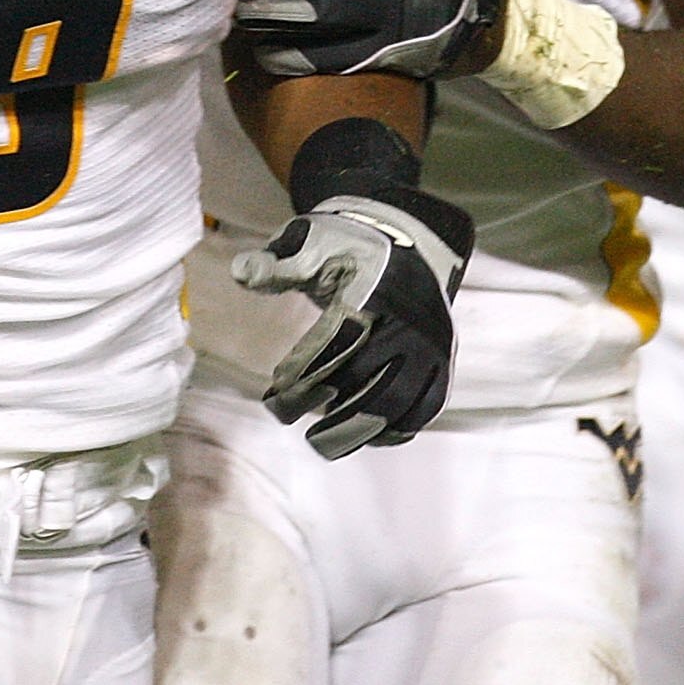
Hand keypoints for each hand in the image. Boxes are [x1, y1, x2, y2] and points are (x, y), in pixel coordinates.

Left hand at [236, 192, 470, 456]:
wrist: (413, 242)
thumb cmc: (351, 250)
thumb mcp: (313, 244)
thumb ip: (277, 264)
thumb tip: (239, 271)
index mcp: (376, 289)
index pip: (337, 341)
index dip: (304, 370)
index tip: (275, 386)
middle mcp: (409, 321)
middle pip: (365, 378)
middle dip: (320, 402)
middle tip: (283, 412)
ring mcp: (431, 346)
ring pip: (396, 402)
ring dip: (355, 429)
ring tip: (320, 442)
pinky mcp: (443, 362)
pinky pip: (426, 407)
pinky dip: (396, 429)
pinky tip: (365, 438)